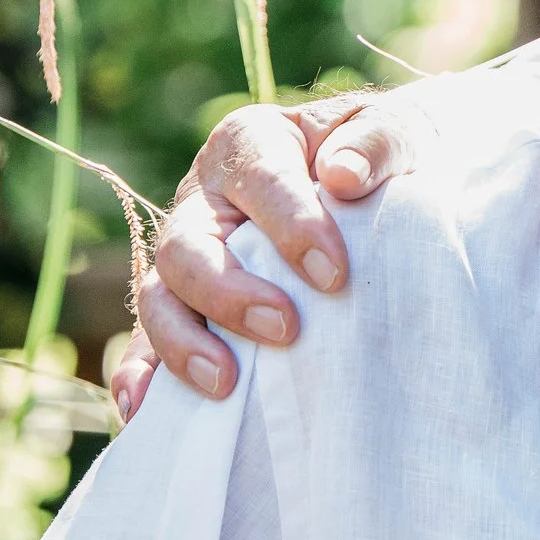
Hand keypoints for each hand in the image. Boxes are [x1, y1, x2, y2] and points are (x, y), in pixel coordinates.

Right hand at [110, 93, 410, 420]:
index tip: (334, 275)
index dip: (292, 226)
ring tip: (224, 383)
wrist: (375, 179)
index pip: (260, 179)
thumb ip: (377, 141)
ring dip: (182, 341)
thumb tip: (344, 176)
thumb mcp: (398, 129)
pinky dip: (140, 374)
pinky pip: (147, 341)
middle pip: (188, 244)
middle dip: (230, 292)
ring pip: (158, 295)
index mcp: (251, 143)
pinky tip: (143, 411)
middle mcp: (205, 197)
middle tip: (285, 328)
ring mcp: (188, 253)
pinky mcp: (185, 304)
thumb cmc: (382, 156)